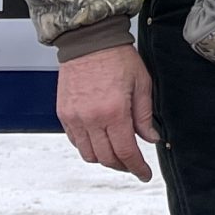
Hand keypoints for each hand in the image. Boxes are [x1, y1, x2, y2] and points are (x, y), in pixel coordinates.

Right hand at [57, 41, 157, 180]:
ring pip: (88, 154)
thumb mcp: (142, 83)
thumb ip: (144, 115)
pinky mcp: (63, 114)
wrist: (89, 40)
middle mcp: (91, 118)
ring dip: (104, 159)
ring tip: (116, 153)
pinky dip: (88, 146)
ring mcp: (74, 117)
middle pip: (106, 158)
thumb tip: (151, 138)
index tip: (144, 174)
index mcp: (114, 111)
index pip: (126, 152)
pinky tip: (99, 140)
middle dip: (122, 166)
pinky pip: (75, 141)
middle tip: (133, 165)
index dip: (137, 168)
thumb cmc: (116, 57)